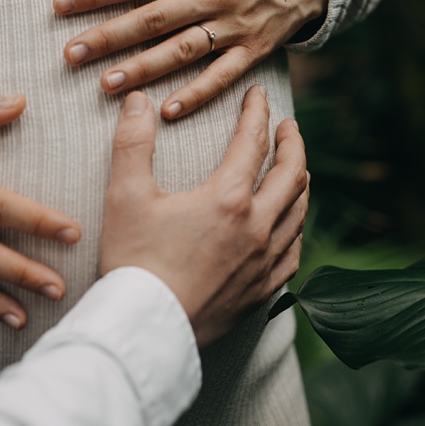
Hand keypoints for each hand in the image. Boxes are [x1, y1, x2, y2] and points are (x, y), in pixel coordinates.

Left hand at [55, 0, 328, 120]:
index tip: (60, 4)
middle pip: (154, 18)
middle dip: (109, 37)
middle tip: (70, 53)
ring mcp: (236, 25)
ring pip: (182, 50)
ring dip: (144, 68)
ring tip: (106, 84)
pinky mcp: (254, 49)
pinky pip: (223, 75)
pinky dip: (197, 94)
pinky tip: (168, 110)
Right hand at [100, 85, 308, 346]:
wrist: (144, 329)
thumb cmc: (132, 262)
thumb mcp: (125, 197)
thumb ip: (133, 144)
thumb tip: (139, 101)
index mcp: (228, 199)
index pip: (252, 141)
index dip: (256, 113)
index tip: (258, 96)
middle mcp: (257, 226)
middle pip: (291, 173)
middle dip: (292, 144)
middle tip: (288, 127)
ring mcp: (265, 260)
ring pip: (298, 211)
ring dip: (299, 183)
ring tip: (296, 169)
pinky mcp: (262, 289)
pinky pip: (293, 251)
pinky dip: (296, 228)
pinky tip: (290, 226)